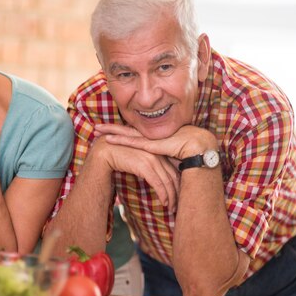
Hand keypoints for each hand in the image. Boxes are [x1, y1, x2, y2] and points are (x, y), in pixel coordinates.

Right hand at [91, 137, 179, 212]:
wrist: (105, 151)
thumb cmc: (121, 157)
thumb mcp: (139, 161)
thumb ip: (150, 166)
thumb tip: (159, 180)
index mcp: (159, 151)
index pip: (174, 170)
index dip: (178, 185)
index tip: (179, 197)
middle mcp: (158, 154)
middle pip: (174, 176)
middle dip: (177, 193)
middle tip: (177, 206)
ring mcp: (152, 159)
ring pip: (167, 181)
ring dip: (171, 197)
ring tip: (171, 208)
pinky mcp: (144, 165)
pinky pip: (158, 183)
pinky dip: (163, 194)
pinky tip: (164, 203)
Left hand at [95, 124, 216, 160]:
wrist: (198, 147)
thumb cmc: (188, 153)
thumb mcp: (170, 156)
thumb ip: (161, 160)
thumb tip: (156, 168)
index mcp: (153, 137)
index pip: (134, 133)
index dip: (121, 131)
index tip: (109, 130)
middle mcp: (149, 135)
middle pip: (125, 130)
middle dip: (111, 128)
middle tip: (97, 127)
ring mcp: (149, 138)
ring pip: (125, 133)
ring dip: (110, 131)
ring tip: (97, 129)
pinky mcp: (150, 144)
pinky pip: (131, 142)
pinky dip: (119, 140)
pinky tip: (108, 139)